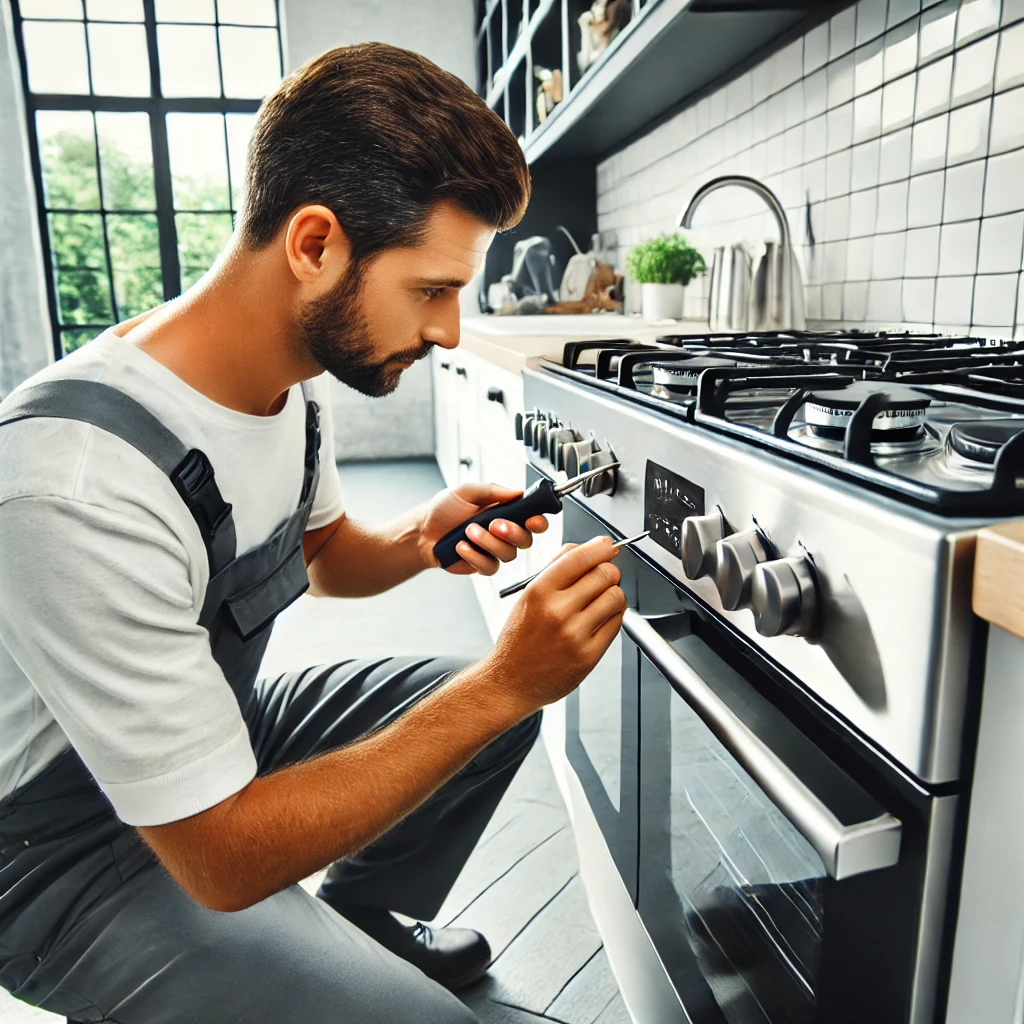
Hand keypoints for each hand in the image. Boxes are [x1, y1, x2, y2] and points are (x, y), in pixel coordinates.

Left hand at [418, 483, 548, 575]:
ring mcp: (494, 550)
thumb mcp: (467, 491)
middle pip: (526, 540)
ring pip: (508, 554)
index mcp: (506, 512)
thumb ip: (493, 490)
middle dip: (513, 532)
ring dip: (488, 542)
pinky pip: (490, 567)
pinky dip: (475, 556)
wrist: (423, 531)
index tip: (533, 520)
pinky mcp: (483, 565)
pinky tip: (461, 547)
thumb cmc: (444, 509)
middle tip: (494, 524)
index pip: (533, 518)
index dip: (539, 521)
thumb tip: (518, 491)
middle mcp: (504, 533)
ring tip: (468, 531)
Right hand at [482, 536, 626, 711]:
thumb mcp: (527, 596)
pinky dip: (612, 617)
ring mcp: (575, 634)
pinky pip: (616, 623)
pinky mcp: (589, 654)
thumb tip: (588, 547)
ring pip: (615, 597)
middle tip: (603, 578)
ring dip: (613, 594)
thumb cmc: (519, 639)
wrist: (511, 681)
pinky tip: (598, 620)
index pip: (580, 558)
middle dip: (609, 572)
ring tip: (600, 601)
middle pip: (605, 574)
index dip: (601, 547)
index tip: (609, 545)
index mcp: (539, 592)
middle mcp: (557, 612)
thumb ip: (556, 568)